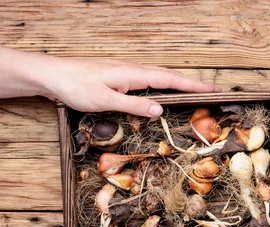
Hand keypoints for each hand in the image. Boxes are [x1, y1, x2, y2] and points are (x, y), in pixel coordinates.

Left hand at [40, 57, 219, 116]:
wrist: (52, 74)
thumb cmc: (75, 87)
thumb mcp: (105, 100)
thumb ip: (134, 105)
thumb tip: (160, 111)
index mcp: (134, 74)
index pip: (171, 80)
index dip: (193, 86)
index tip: (213, 90)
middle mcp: (134, 70)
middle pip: (170, 76)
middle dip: (193, 83)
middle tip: (213, 91)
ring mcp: (128, 71)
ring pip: (161, 76)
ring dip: (180, 83)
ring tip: (196, 91)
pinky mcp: (121, 76)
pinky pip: (150, 79)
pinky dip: (165, 83)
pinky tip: (165, 90)